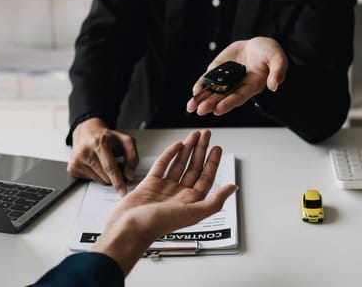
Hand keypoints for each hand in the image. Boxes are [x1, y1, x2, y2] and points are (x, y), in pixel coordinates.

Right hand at [68, 118, 138, 196]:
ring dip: (106, 175)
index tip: (123, 192)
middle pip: (106, 176)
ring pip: (99, 180)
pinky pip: (91, 180)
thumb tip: (129, 175)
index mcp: (100, 143)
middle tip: (116, 163)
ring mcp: (77, 160)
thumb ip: (132, 157)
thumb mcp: (125, 141)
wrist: (87, 132)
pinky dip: (97, 175)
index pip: (109, 167)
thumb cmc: (107, 137)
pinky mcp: (72, 168)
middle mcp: (85, 152)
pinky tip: (95, 164)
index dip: (117, 181)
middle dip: (115, 175)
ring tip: (104, 161)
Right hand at [91, 130, 236, 274]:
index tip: (217, 147)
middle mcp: (179, 194)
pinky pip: (162, 165)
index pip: (206, 177)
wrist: (129, 228)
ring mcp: (164, 188)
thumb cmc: (159, 224)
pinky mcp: (150, 183)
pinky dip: (170, 154)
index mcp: (191, 202)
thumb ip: (215, 200)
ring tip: (194, 134)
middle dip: (201, 150)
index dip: (212, 162)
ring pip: (179, 164)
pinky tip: (177, 144)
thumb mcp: (193, 213)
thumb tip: (233, 188)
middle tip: (207, 134)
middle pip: (194, 168)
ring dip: (187, 149)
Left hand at [186, 36, 287, 115]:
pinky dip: (201, 85)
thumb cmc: (269, 52)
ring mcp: (227, 79)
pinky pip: (209, 79)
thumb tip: (274, 86)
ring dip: (202, 99)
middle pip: (223, 98)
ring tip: (190, 107)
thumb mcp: (278, 58)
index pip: (239, 97)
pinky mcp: (219, 70)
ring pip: (213, 91)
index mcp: (252, 86)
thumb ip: (277, 72)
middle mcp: (238, 86)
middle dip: (211, 104)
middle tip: (200, 110)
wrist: (258, 44)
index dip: (228, 104)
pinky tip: (194, 92)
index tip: (218, 110)